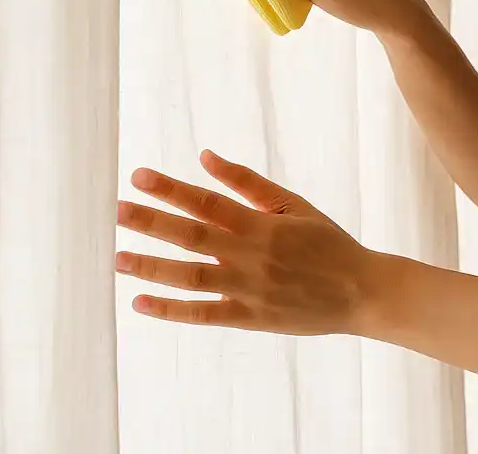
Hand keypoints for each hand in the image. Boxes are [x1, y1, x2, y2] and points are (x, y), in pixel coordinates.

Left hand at [116, 150, 387, 335]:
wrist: (361, 291)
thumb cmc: (329, 243)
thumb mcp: (295, 206)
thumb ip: (249, 183)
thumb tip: (206, 157)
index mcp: (263, 225)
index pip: (208, 202)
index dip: (171, 189)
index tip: (139, 177)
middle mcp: (251, 256)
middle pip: (192, 236)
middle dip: (151, 222)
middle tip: (116, 211)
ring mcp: (249, 289)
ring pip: (190, 277)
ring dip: (151, 267)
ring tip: (118, 258)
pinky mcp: (250, 318)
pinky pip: (203, 314)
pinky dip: (170, 310)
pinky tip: (140, 302)